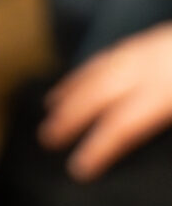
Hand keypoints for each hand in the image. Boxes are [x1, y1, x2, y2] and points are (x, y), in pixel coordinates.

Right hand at [39, 23, 171, 179]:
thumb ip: (160, 123)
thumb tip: (131, 142)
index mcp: (165, 94)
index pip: (123, 124)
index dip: (97, 147)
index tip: (77, 169)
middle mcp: (152, 66)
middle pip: (101, 92)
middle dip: (71, 115)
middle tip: (46, 138)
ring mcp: (152, 47)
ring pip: (102, 68)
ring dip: (73, 87)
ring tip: (49, 106)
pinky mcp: (156, 37)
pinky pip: (114, 52)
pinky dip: (92, 65)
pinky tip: (82, 75)